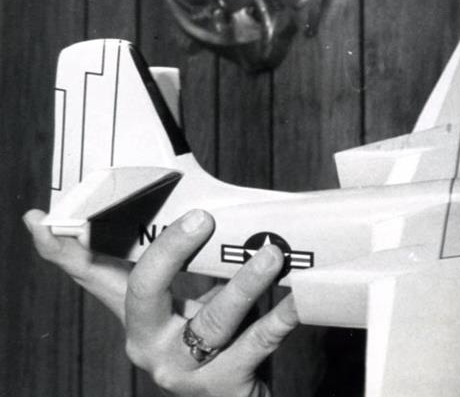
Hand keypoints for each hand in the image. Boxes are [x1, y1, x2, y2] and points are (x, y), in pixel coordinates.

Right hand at [23, 208, 297, 396]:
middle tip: (204, 216)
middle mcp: (149, 343)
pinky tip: (295, 300)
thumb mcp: (191, 300)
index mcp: (137, 316)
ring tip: (271, 253)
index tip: (41, 219)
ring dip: (243, 283)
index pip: (92, 276)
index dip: (64, 250)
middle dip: (170, 252)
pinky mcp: (223, 387)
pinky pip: (254, 347)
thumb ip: (184, 263)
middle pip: (145, 291)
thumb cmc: (215, 341)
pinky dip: (278, 320)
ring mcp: (183, 370)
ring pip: (210, 322)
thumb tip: (199, 203)